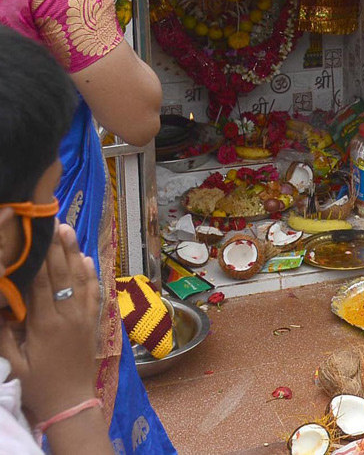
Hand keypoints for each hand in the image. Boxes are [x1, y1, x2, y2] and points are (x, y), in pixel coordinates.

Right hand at [0, 223, 101, 424]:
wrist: (71, 402)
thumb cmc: (38, 385)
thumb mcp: (13, 364)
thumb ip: (5, 336)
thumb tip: (0, 305)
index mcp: (45, 325)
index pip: (40, 284)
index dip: (36, 258)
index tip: (32, 236)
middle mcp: (68, 315)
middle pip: (61, 274)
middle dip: (56, 247)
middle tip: (52, 221)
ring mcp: (84, 317)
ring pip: (80, 279)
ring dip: (74, 253)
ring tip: (69, 230)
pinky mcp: (93, 322)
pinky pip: (95, 292)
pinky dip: (92, 273)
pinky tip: (87, 258)